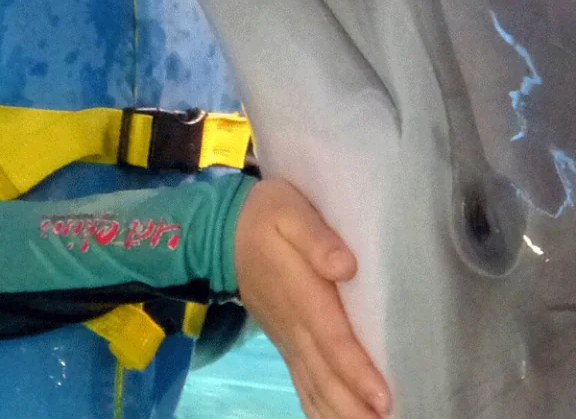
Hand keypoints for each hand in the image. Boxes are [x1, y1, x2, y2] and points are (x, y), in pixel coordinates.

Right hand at [234, 178, 391, 418]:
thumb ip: (317, 237)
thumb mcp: (289, 211)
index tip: (382, 397)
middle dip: (355, 406)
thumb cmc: (268, 215)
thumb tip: (346, 266)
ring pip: (316, 388)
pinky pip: (305, 387)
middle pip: (325, 376)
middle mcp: (294, 325)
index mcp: (298, 291)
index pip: (331, 337)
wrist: (226, 232)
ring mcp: (289, 340)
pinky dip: (322, 411)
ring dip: (342, 414)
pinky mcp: (288, 346)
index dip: (355, 369)